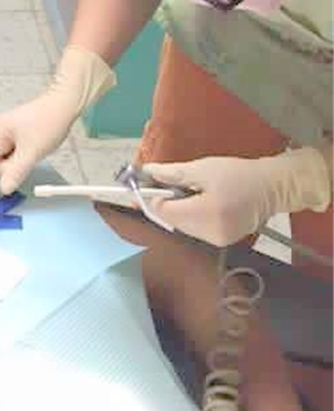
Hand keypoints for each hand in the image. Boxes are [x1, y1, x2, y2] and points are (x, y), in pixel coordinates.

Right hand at [0, 45, 114, 197]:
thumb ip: (16, 171)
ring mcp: (4, 134)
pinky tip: (31, 150)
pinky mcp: (13, 135)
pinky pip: (10, 155)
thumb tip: (3, 188)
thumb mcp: (32, 151)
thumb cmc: (48, 123)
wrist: (63, 103)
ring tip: (33, 151)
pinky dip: (19, 159)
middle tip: (28, 159)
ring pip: (2, 161)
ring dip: (15, 164)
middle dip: (7, 169)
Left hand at [148, 147, 330, 245]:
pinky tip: (195, 202)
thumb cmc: (238, 173)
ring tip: (183, 191)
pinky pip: (194, 230)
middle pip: (172, 220)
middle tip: (159, 184)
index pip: (165, 211)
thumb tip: (146, 172)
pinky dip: (188, 216)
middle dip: (162, 203)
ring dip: (175, 210)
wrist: (271, 187)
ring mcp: (217, 240)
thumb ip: (173, 173)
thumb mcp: (203, 168)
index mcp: (206, 213)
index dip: (149, 199)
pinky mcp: (222, 241)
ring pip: (181, 226)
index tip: (138, 186)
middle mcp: (210, 233)